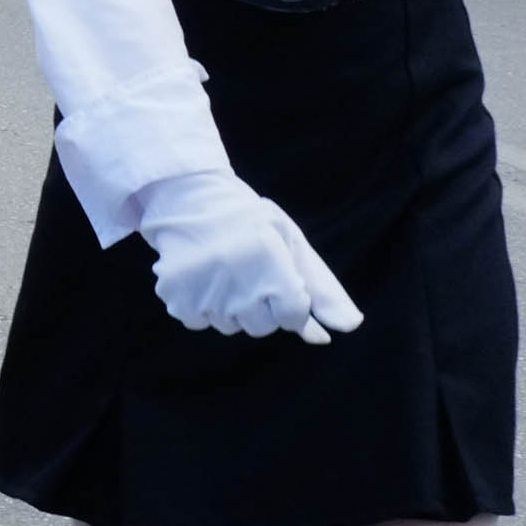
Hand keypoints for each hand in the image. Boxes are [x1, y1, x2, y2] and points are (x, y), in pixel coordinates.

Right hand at [138, 170, 362, 344]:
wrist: (187, 199)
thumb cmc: (248, 221)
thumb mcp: (291, 242)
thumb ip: (323, 287)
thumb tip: (348, 327)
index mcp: (271, 262)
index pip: (293, 316)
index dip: (289, 299)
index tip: (276, 273)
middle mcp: (238, 281)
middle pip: (263, 327)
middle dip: (261, 305)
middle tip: (248, 270)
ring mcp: (205, 292)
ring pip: (231, 325)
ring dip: (231, 305)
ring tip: (223, 270)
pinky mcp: (177, 298)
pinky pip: (200, 321)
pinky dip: (202, 304)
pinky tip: (202, 276)